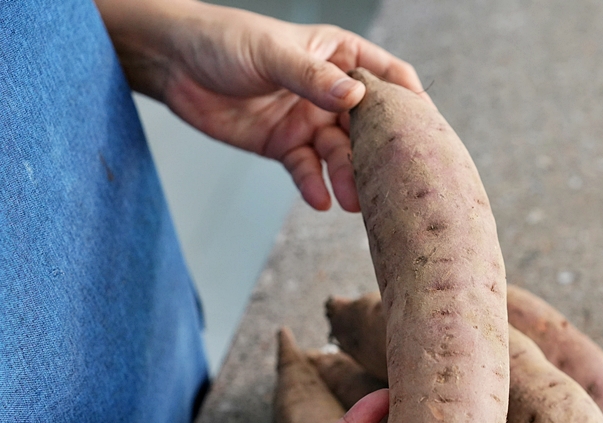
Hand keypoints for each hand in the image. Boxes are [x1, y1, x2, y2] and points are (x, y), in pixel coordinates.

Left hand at [97, 0, 427, 211]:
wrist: (174, 64)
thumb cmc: (225, 41)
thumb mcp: (272, 54)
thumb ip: (313, 78)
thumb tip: (357, 97)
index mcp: (338, 56)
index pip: (386, 77)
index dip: (410, 102)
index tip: (429, 131)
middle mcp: (329, 91)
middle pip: (366, 126)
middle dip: (378, 154)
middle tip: (390, 183)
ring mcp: (307, 120)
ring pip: (338, 154)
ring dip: (346, 177)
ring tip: (352, 201)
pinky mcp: (283, 146)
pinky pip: (305, 170)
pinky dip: (313, 185)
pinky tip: (319, 200)